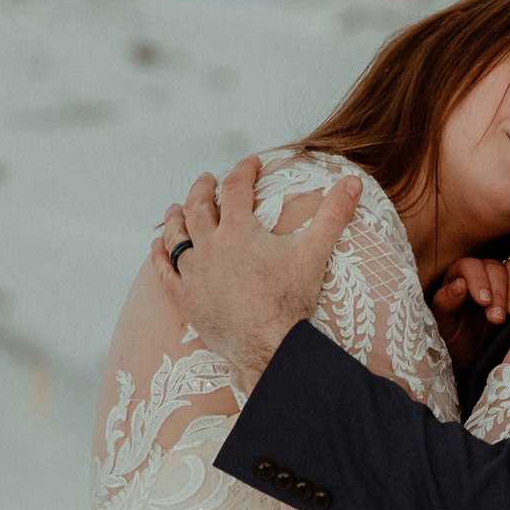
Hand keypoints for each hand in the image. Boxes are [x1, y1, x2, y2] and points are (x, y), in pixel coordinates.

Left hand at [154, 155, 361, 393]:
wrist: (268, 347)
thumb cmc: (291, 300)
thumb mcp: (315, 252)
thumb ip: (334, 214)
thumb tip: (354, 181)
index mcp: (239, 231)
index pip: (237, 188)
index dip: (244, 170)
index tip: (251, 162)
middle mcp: (210, 248)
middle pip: (198, 208)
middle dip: (203, 189)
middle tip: (207, 179)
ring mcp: (194, 274)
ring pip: (177, 237)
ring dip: (176, 218)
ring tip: (176, 207)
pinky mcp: (186, 300)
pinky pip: (164, 273)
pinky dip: (158, 257)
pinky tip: (156, 247)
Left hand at [429, 248, 509, 367]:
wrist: (473, 359)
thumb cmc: (455, 341)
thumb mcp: (443, 326)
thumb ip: (445, 303)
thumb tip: (460, 284)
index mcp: (457, 277)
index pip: (469, 266)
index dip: (478, 280)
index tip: (485, 302)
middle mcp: (480, 273)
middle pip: (494, 267)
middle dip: (499, 293)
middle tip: (498, 318)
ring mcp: (502, 277)